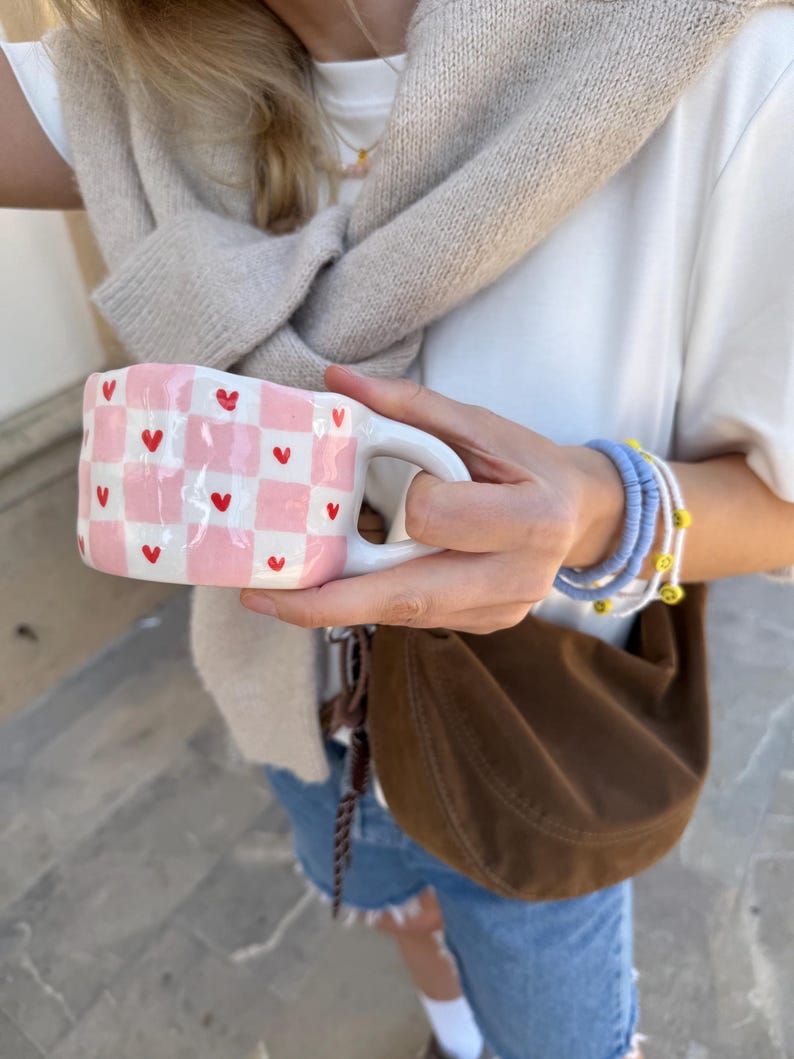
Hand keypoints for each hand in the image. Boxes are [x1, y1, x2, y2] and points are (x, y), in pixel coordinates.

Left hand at [240, 366, 623, 632]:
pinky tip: (346, 585)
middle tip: (262, 597)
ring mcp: (503, 611)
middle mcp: (520, 578)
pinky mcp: (488, 625)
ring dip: (344, 603)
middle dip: (330, 601)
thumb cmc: (531, 463)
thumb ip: (412, 405)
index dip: (411, 501)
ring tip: (282, 592)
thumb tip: (336, 383)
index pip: (439, 519)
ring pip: (406, 614)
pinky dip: (377, 601)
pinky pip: (418, 618)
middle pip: (408, 597)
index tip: (408, 483)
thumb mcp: (483, 424)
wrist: (583, 513)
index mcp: (532, 519)